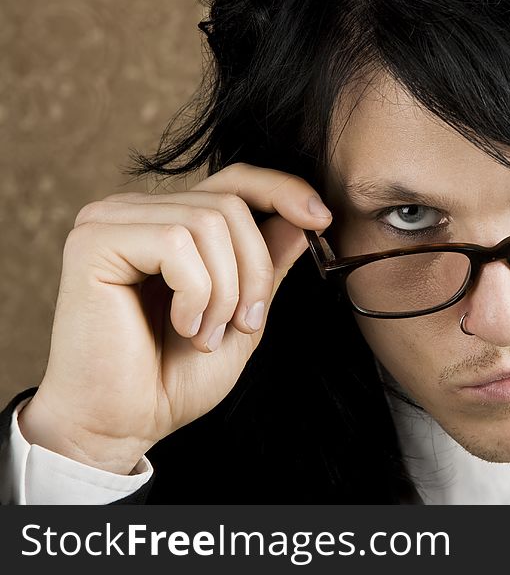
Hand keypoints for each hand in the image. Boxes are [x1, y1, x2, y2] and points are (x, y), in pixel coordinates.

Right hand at [18, 163, 331, 474]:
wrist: (124, 424)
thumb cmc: (174, 375)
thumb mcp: (243, 312)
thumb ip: (268, 263)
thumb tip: (304, 218)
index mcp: (172, 222)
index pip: (236, 180)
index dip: (283, 190)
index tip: (322, 219)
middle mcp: (138, 211)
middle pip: (230, 204)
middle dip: (255, 272)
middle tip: (243, 324)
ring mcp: (111, 221)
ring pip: (209, 223)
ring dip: (225, 291)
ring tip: (206, 334)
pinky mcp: (93, 241)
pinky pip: (176, 243)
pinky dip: (196, 294)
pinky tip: (183, 327)